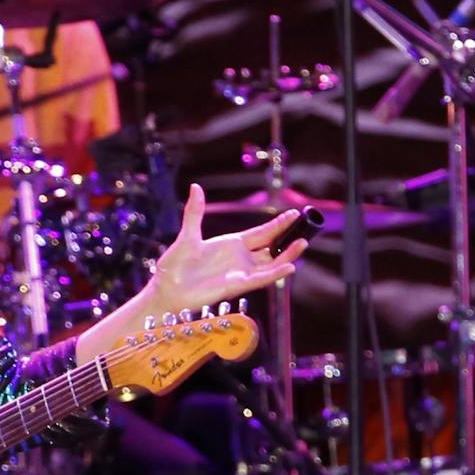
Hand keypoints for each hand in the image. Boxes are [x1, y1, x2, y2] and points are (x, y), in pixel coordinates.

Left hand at [148, 183, 307, 315]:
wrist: (167, 287)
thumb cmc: (175, 265)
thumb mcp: (188, 235)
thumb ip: (195, 212)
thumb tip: (195, 187)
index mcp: (231, 244)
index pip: (262, 232)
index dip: (278, 224)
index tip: (295, 214)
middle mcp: (240, 258)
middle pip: (272, 247)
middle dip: (289, 238)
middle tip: (307, 227)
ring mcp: (240, 272)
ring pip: (271, 263)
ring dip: (288, 255)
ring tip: (303, 243)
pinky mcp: (237, 285)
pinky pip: (261, 279)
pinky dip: (275, 273)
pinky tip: (288, 267)